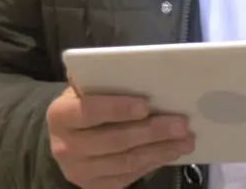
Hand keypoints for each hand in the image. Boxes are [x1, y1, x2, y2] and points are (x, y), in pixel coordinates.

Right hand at [47, 85, 194, 188]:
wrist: (65, 140)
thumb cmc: (83, 105)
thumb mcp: (85, 90)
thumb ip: (103, 82)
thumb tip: (135, 68)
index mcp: (61, 116)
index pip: (89, 111)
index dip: (117, 109)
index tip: (146, 105)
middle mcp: (65, 147)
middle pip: (114, 141)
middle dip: (152, 132)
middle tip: (181, 123)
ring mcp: (79, 172)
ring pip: (126, 162)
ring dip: (160, 150)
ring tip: (185, 139)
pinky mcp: (94, 187)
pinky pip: (129, 177)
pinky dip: (153, 163)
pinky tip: (170, 152)